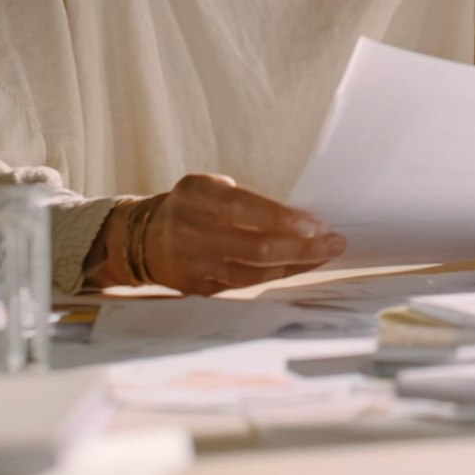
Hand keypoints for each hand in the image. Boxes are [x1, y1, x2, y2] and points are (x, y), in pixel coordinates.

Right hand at [85, 173, 344, 294]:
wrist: (140, 239)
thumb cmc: (188, 206)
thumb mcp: (205, 185)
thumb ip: (241, 197)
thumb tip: (294, 214)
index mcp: (196, 197)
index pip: (245, 207)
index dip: (282, 218)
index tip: (316, 223)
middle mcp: (192, 232)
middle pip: (256, 246)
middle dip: (301, 246)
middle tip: (335, 241)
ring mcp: (195, 265)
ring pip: (254, 271)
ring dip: (296, 264)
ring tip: (327, 254)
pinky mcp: (199, 288)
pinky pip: (245, 285)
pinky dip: (276, 275)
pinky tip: (300, 267)